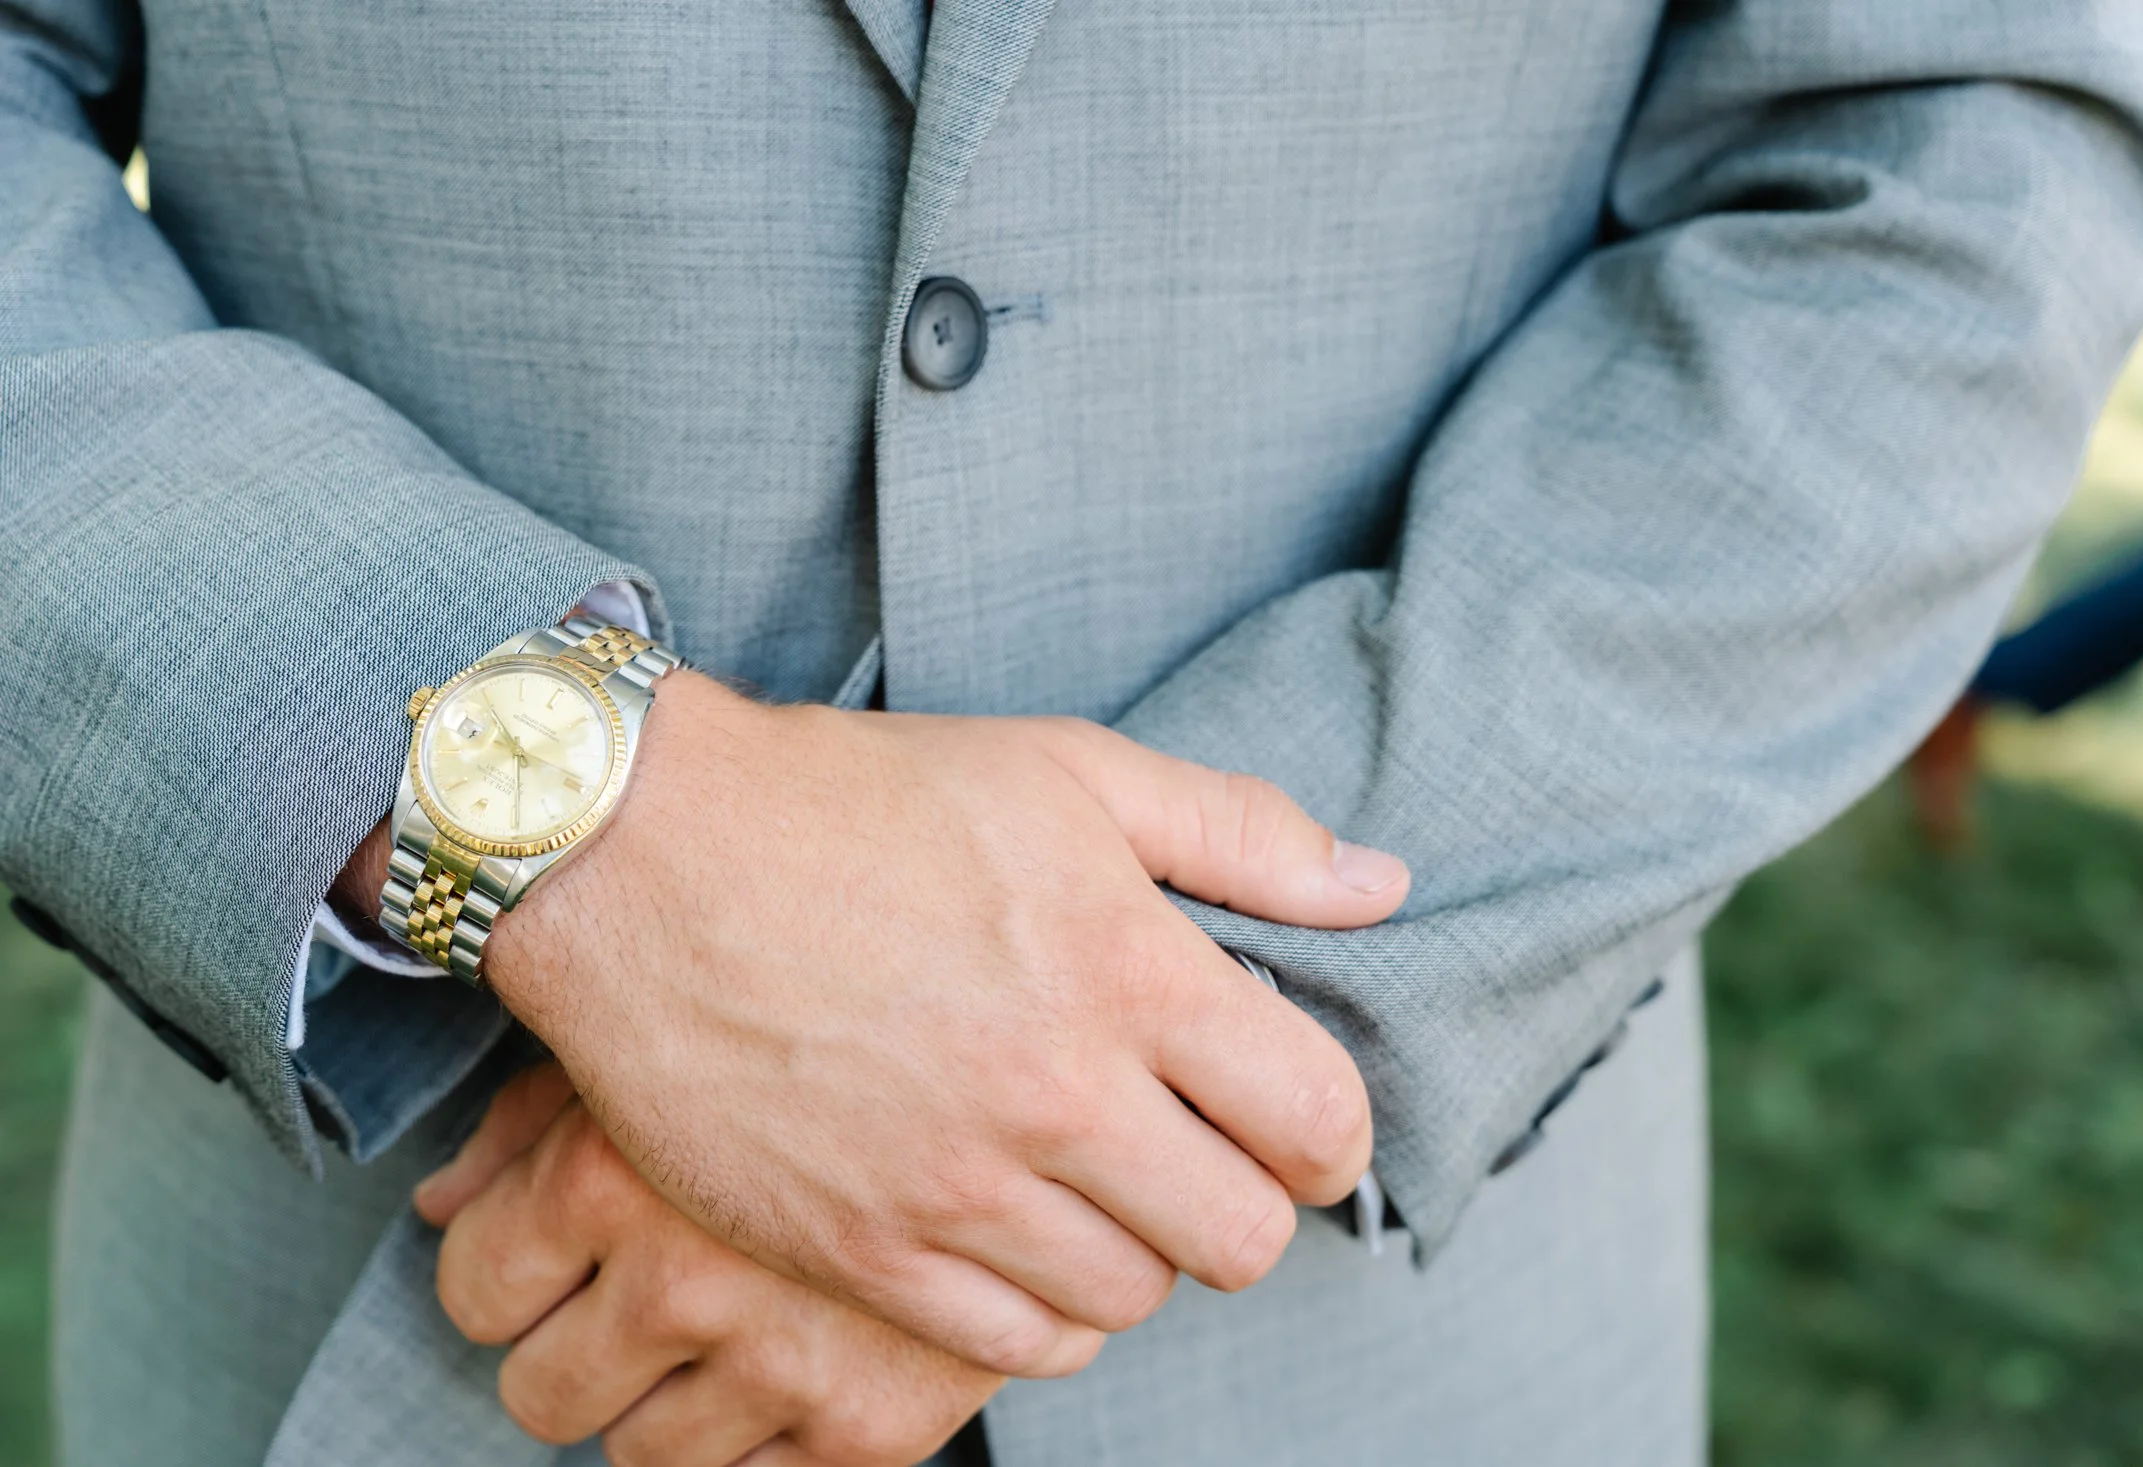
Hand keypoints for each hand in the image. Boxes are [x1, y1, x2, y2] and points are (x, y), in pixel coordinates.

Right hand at [377, 670, 1405, 1375]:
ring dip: (1139, 1253)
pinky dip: (1043, 1311)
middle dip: (1247, 1204)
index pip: (1317, 1118)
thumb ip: (1240, 832)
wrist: (645, 855)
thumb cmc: (865, 798)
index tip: (1297, 1124)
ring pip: (1131, 1299)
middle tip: (1200, 1158)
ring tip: (1097, 1187)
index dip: (1332, 1135)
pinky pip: (1013, 1348)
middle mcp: (1057, 1094)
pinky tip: (1019, 1238)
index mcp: (1131, 970)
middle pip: (1241, 1238)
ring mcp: (955, 1186)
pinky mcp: (862, 1249)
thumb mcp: (1071, 770)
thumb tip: (1382, 887)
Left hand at [417, 1066, 1000, 1466]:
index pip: (472, 1288)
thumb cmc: (828, 1021)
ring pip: (636, 1456)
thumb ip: (531, 1122)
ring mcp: (780, 1359)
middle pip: (538, 1392)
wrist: (1043, 1053)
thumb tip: (439, 1208)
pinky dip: (758, 1436)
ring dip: (665, 1398)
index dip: (508, 1271)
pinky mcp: (871, 1427)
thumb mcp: (669, 1032)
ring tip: (729, 1318)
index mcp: (610, 1169)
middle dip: (578, 1345)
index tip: (562, 1249)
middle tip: (645, 1290)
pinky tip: (794, 1352)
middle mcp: (683, 1274)